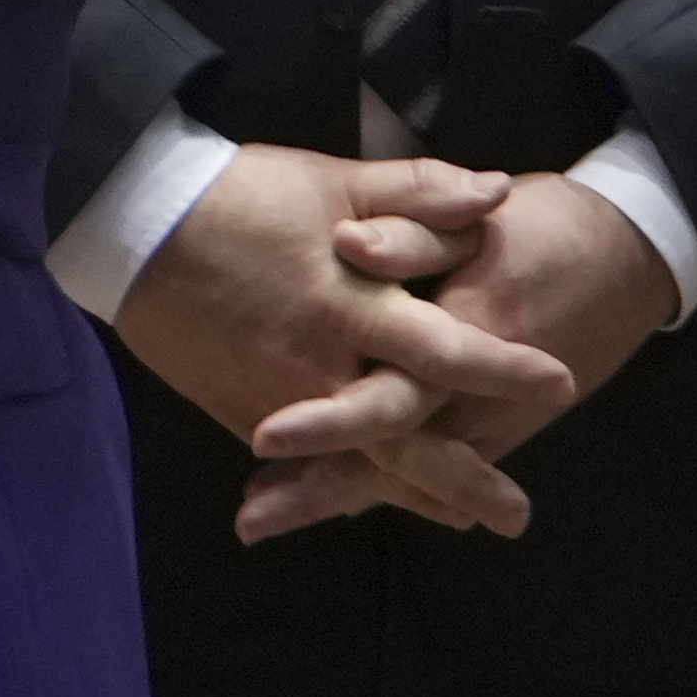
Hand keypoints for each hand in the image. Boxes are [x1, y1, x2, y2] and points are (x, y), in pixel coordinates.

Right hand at [113, 145, 575, 544]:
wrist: (137, 228)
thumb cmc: (243, 196)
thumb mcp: (336, 179)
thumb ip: (420, 193)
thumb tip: (495, 194)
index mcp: (350, 303)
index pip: (442, 348)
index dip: (501, 369)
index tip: (559, 383)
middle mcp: (317, 365)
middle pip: (402, 439)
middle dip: (463, 478)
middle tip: (516, 515)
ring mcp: (276, 398)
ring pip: (355, 462)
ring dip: (410, 494)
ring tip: (463, 517)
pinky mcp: (241, 410)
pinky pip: (308, 460)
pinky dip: (344, 483)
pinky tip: (376, 496)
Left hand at [229, 168, 676, 542]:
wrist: (635, 255)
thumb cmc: (552, 227)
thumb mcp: (485, 219)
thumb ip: (416, 231)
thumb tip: (349, 244)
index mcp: (470, 334)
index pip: (392, 393)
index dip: (329, 422)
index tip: (264, 437)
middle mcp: (481, 394)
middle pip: (392, 456)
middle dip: (319, 488)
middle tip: (247, 516)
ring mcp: (497, 420)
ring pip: (413, 474)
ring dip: (340, 497)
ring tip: (263, 517)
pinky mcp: (505, 427)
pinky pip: (440, 469)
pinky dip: (389, 487)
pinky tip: (335, 501)